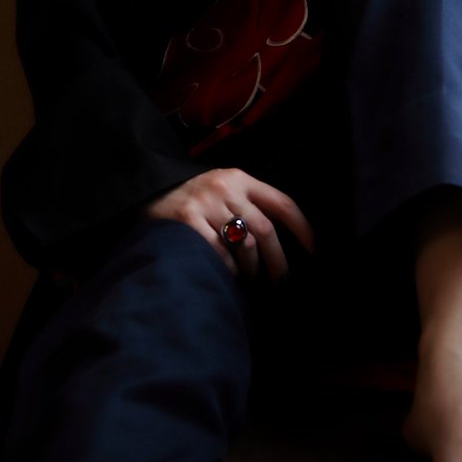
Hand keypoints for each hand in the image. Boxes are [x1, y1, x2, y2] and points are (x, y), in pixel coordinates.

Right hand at [144, 167, 313, 278]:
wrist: (146, 190)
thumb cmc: (193, 196)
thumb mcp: (223, 188)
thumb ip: (249, 203)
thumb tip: (279, 241)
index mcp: (240, 179)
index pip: (282, 203)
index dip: (303, 229)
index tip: (315, 251)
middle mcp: (225, 188)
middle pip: (266, 230)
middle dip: (279, 261)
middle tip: (284, 282)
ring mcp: (205, 204)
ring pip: (243, 244)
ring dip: (252, 267)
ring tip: (250, 277)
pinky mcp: (186, 221)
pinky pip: (218, 254)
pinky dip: (227, 268)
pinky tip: (226, 273)